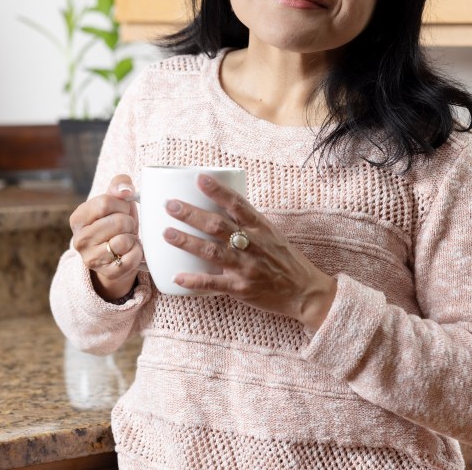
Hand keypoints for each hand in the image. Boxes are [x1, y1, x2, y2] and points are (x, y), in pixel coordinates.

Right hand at [69, 174, 142, 301]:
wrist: (115, 254)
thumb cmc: (115, 222)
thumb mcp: (114, 200)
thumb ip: (119, 184)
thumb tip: (126, 190)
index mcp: (77, 218)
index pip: (105, 202)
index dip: (121, 204)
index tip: (122, 210)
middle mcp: (79, 240)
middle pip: (117, 222)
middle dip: (129, 222)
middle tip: (125, 227)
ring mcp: (92, 259)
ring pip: (124, 241)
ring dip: (132, 238)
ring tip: (126, 239)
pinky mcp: (108, 273)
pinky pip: (132, 258)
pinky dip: (137, 252)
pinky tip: (130, 251)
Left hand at [162, 174, 336, 330]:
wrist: (305, 293)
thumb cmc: (285, 260)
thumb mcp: (271, 234)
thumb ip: (246, 221)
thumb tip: (218, 203)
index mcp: (260, 228)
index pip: (237, 204)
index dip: (218, 190)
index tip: (199, 178)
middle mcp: (252, 245)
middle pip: (218, 226)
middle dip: (192, 214)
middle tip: (170, 205)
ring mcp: (246, 267)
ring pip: (212, 252)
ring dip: (187, 242)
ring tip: (167, 233)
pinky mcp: (241, 288)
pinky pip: (214, 284)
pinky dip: (194, 281)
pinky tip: (176, 277)